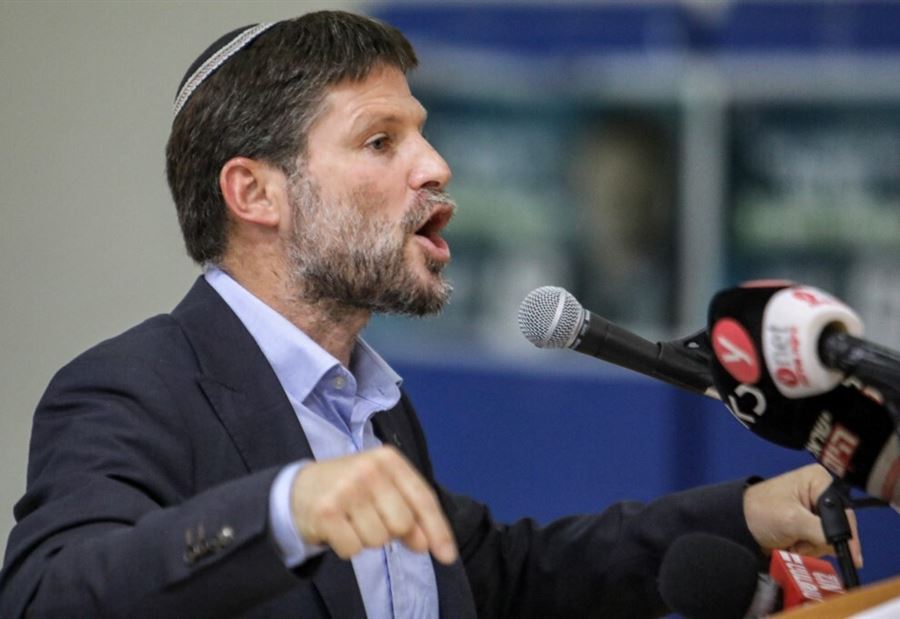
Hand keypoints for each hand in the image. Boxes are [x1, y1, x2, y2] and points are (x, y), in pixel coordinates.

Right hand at [289, 446, 457, 563]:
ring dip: (367, 538)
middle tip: (371, 518)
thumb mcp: (385, 490)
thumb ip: (410, 514)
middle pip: (402, 524)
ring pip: (378, 540)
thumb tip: (426, 544)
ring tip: (352, 520)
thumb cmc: (352, 489)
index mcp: (390, 460)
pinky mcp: (326, 511)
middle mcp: (369, 469)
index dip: (438, 530)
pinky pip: (353, 549)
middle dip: (391, 531)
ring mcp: (347, 489)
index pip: (423, 499)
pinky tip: (338, 528)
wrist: (301, 487)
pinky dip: (347, 546)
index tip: (448, 556)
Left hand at [743, 463, 862, 565]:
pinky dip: (808, 550)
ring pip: (830, 540)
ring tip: (792, 542)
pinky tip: (793, 546)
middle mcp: (820, 493)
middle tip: (799, 542)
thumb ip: (821, 531)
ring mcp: (815, 511)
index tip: (848, 554)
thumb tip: (843, 545)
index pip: (844, 511)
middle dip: (819, 541)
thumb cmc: (758, 511)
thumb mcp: (791, 520)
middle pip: (839, 528)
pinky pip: (820, 545)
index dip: (846, 534)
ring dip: (812, 548)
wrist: (738, 523)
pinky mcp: (809, 526)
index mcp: (818, 480)